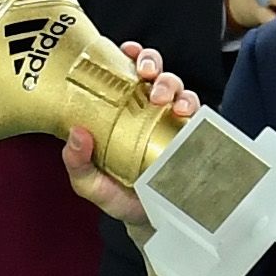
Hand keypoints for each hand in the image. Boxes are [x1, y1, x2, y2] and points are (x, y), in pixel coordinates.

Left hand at [61, 47, 204, 231]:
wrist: (149, 222)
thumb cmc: (118, 197)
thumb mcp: (90, 183)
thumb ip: (77, 163)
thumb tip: (77, 134)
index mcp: (122, 109)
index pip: (126, 71)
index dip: (130, 54)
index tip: (127, 52)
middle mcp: (148, 109)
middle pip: (155, 71)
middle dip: (153, 64)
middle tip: (146, 76)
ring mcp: (172, 122)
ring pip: (178, 87)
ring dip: (172, 85)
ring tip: (166, 100)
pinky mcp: (192, 137)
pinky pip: (198, 114)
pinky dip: (194, 108)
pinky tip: (186, 114)